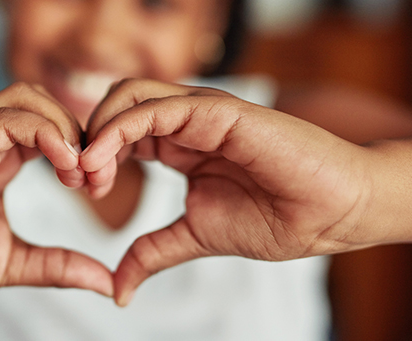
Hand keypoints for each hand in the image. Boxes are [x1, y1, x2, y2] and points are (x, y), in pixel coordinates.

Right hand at [0, 82, 112, 316]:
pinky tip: (63, 166)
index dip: (80, 147)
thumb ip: (57, 265)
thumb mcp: (11, 263)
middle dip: (78, 131)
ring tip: (78, 172)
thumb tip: (105, 281)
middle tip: (94, 178)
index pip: (47, 124)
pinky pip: (3, 120)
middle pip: (40, 100)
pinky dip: (44, 133)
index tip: (97, 187)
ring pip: (25, 98)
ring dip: (64, 128)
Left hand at [80, 79, 376, 305]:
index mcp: (177, 146)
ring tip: (89, 172)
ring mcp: (201, 112)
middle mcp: (184, 123)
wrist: (332, 215)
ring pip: (128, 95)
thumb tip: (118, 290)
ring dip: (98, 130)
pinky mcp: (218, 110)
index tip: (84, 189)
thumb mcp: (195, 237)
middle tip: (79, 180)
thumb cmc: (277, 219)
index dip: (94, 156)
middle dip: (88, 139)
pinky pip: (156, 107)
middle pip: (115, 106)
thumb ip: (152, 252)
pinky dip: (120, 128)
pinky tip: (104, 159)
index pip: (119, 133)